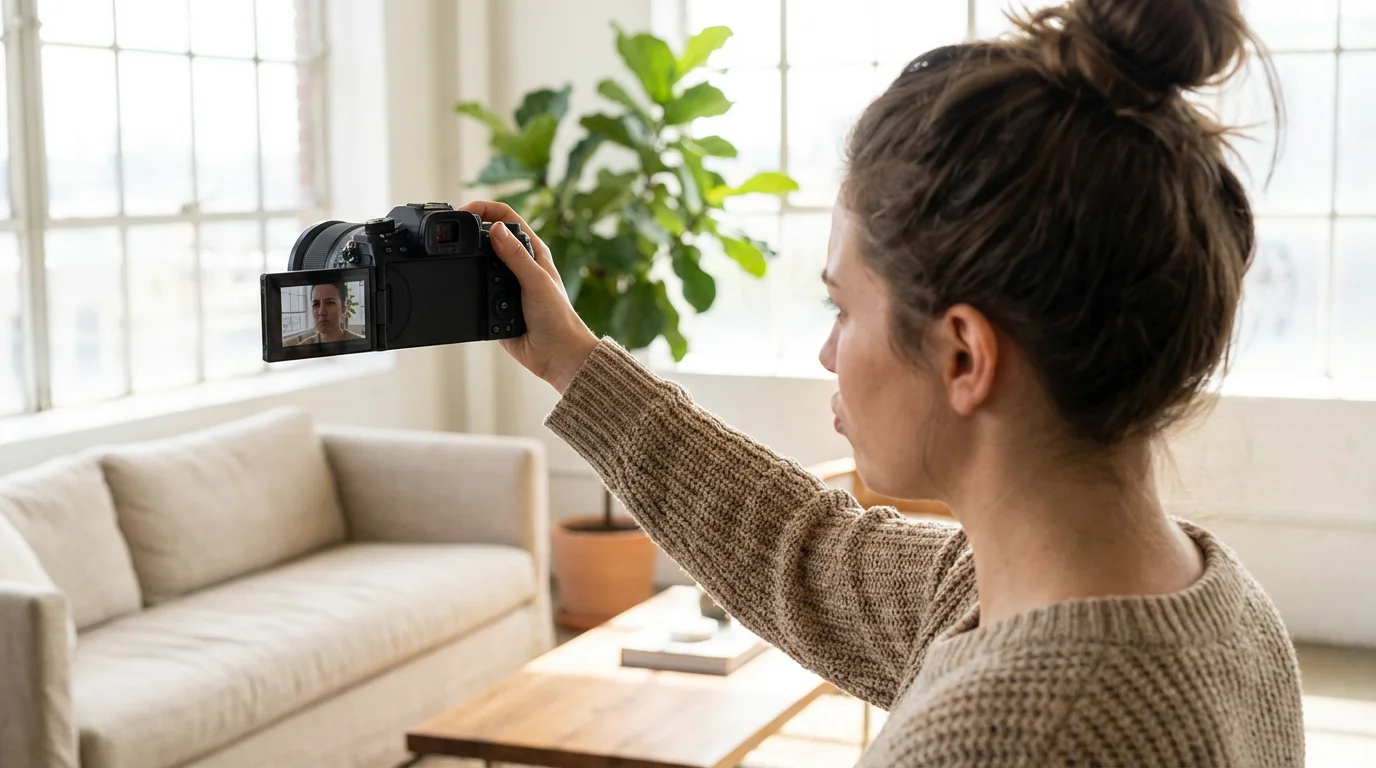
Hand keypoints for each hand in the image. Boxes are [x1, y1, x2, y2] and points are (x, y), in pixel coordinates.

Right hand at [461, 201, 599, 392]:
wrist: (556, 355)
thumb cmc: (558, 318)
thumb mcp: (537, 282)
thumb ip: (517, 257)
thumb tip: (495, 229)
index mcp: (533, 252)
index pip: (507, 218)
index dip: (485, 209)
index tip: (465, 211)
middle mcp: (519, 264)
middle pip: (488, 237)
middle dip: (470, 230)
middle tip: (451, 232)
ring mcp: (505, 284)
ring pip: (479, 263)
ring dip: (467, 259)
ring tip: (452, 255)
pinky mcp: (494, 305)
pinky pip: (476, 290)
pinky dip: (467, 285)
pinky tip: (461, 285)